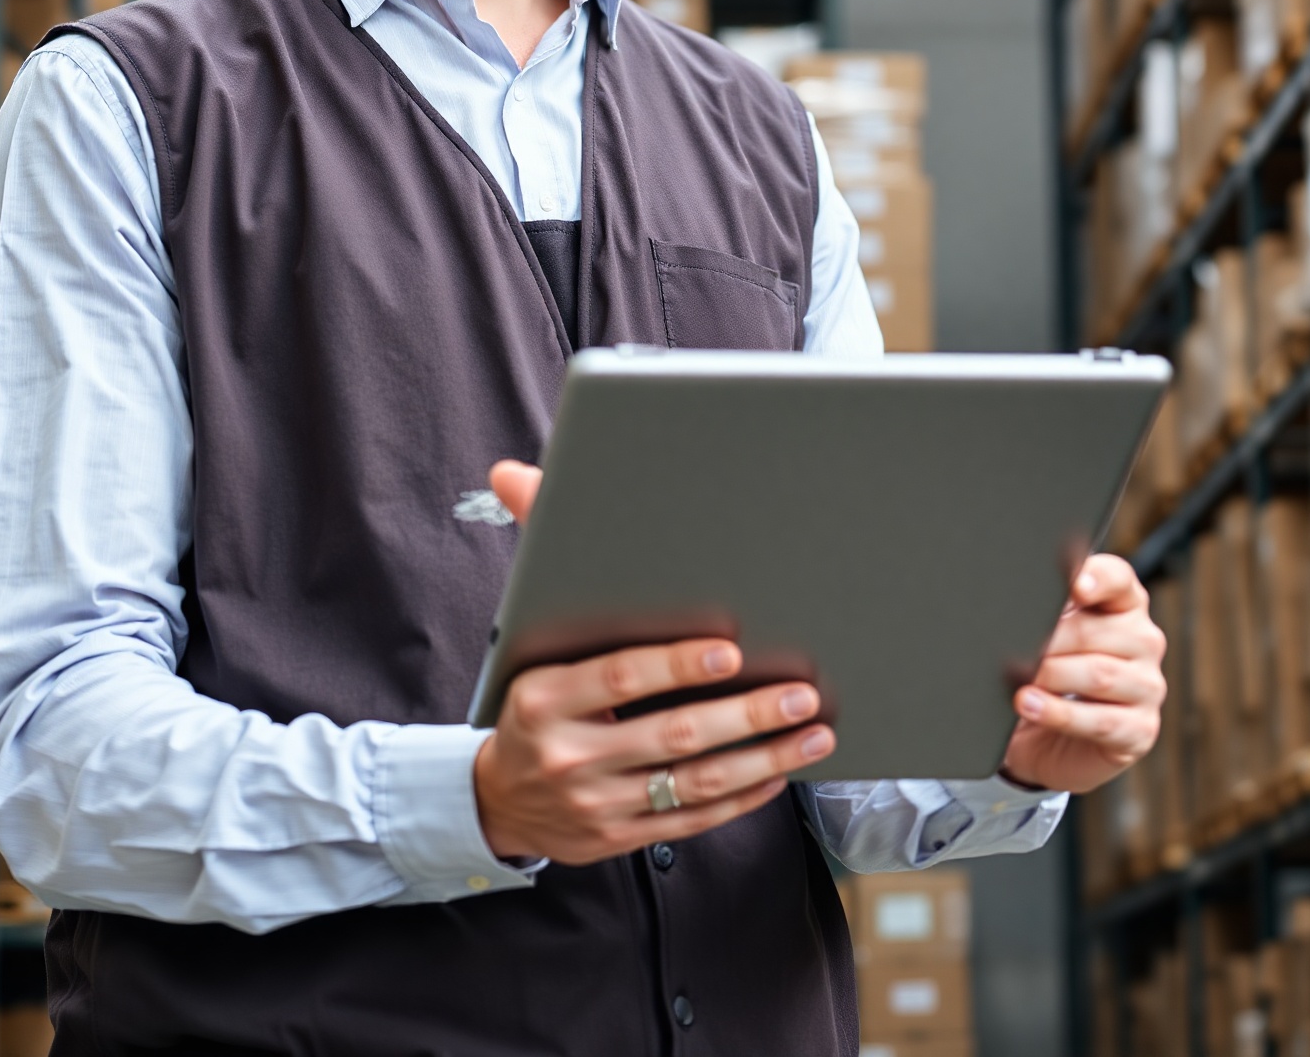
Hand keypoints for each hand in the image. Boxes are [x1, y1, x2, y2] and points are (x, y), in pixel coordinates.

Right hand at [473, 461, 835, 864]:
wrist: (496, 799)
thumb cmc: (533, 699)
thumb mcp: (525, 631)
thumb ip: (535, 546)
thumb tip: (512, 471)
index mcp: (544, 697)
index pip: (618, 678)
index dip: (676, 665)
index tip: (731, 651)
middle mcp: (570, 755)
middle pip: (671, 734)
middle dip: (746, 715)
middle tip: (802, 694)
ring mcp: (597, 805)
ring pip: (694, 783)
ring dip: (763, 757)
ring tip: (813, 733)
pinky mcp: (620, 838)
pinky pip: (693, 821)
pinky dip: (742, 798)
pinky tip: (780, 771)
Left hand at [999, 554, 1165, 795]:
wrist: (1052, 738)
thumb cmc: (1052, 674)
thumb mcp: (1048, 636)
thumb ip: (1047, 613)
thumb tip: (1021, 606)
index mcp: (1125, 603)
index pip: (1117, 578)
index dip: (1096, 578)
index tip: (1075, 587)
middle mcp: (1144, 640)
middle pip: (1093, 631)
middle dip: (1047, 642)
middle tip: (1011, 650)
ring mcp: (1148, 685)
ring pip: (1098, 675)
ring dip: (1050, 677)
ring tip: (1016, 682)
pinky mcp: (1141, 728)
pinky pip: (1100, 721)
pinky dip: (1058, 713)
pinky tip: (1030, 706)